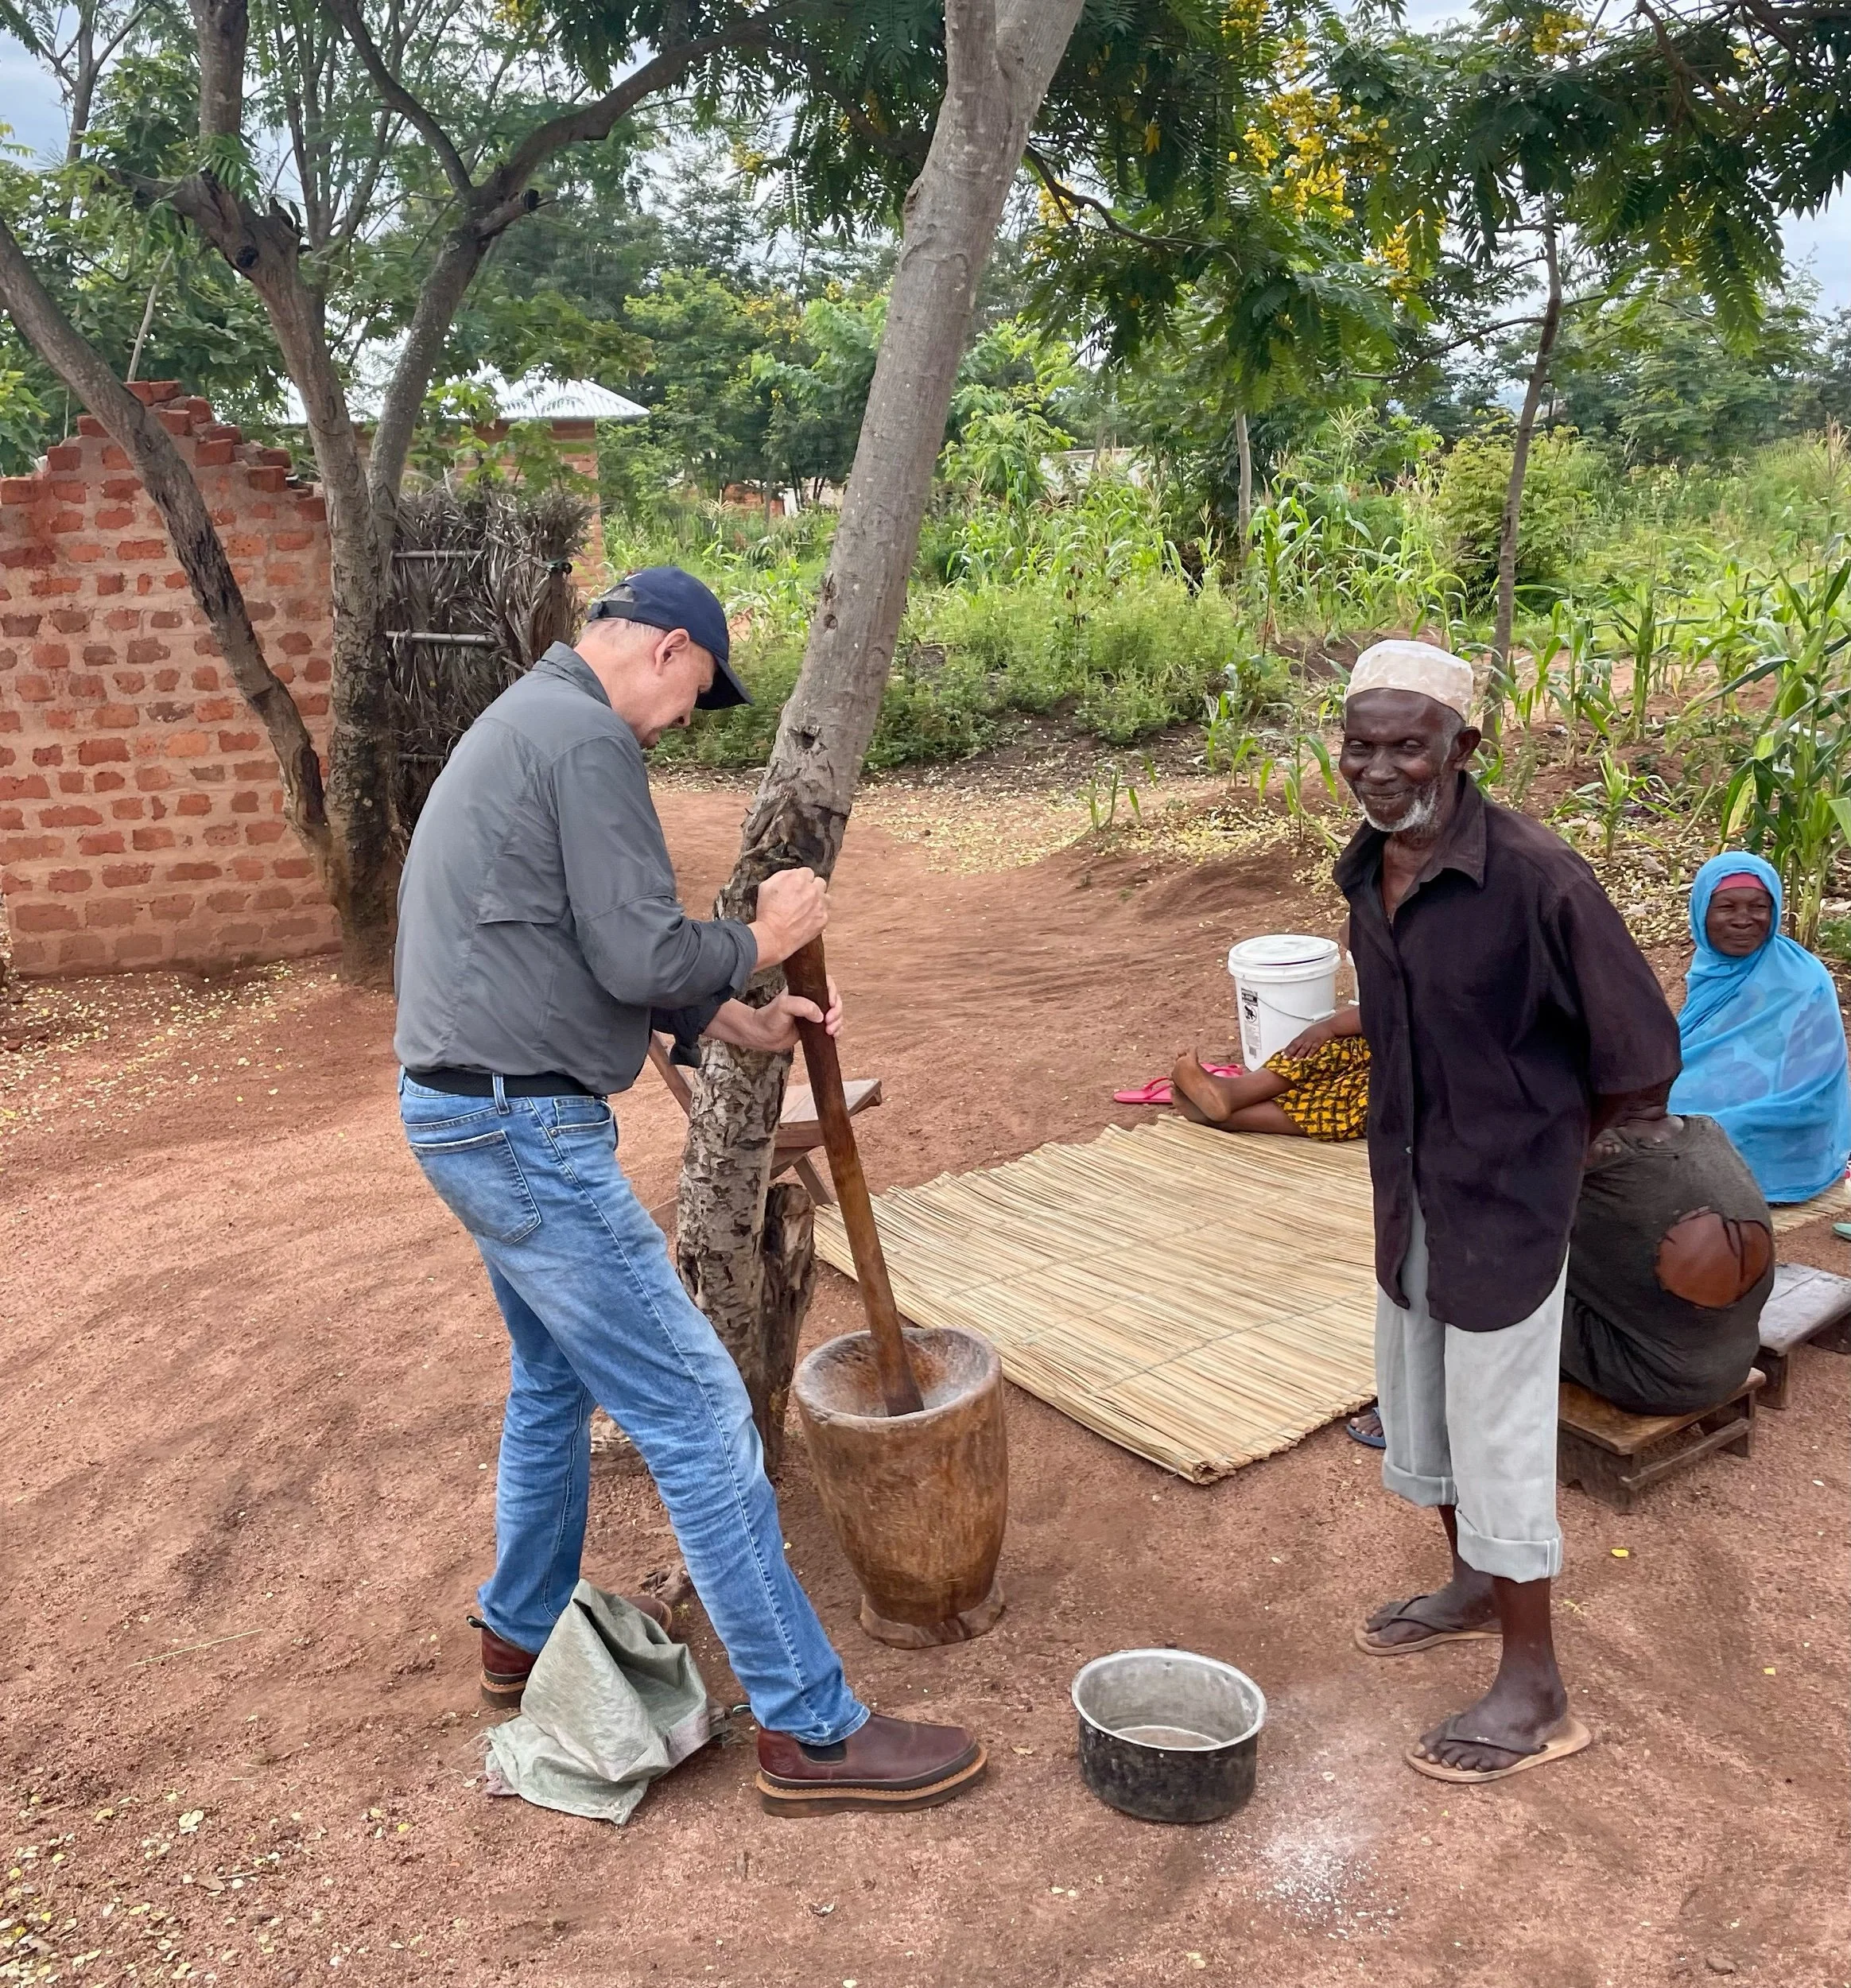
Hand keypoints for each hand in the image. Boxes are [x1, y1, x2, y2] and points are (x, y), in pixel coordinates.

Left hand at [706, 978, 842, 1054]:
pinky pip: (832, 1028)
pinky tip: (833, 1036)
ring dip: (838, 1023)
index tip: (831, 1004)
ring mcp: (815, 1015)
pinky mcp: (815, 1028)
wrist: (762, 1036)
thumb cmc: (769, 1018)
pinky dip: (837, 1031)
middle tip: (829, 1022)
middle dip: (837, 1012)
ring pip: (836, 1015)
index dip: (833, 993)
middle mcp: (812, 1001)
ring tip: (829, 1031)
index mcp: (805, 990)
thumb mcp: (784, 1006)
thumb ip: (802, 1006)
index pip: (827, 984)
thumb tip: (820, 1015)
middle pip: (835, 1001)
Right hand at [749, 868, 828, 969]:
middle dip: (812, 887)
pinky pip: (825, 913)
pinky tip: (808, 919)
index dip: (801, 879)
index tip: (797, 886)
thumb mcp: (766, 886)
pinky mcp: (823, 919)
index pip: (807, 872)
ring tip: (808, 909)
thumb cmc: (767, 912)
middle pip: (819, 882)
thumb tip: (791, 875)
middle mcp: (812, 889)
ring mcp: (820, 904)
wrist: (773, 936)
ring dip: (819, 900)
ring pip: (826, 897)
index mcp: (798, 878)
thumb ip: (782, 876)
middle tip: (803, 897)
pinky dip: (818, 915)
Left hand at [1279, 1003, 1361, 1061]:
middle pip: (1296, 1045)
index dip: (1287, 1048)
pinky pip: (1314, 1048)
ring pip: (1304, 1047)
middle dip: (1290, 1052)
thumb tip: (1297, 1045)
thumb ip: (1303, 1039)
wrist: (1329, 1026)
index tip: (1282, 1053)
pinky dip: (1310, 1053)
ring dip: (1299, 1054)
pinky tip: (1308, 1058)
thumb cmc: (1319, 1029)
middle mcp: (1306, 1037)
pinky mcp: (1319, 1041)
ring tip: (1295, 1060)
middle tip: (1285, 1058)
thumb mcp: (1309, 1032)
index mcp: (1303, 1035)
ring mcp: (1312, 1039)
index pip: (1293, 1042)